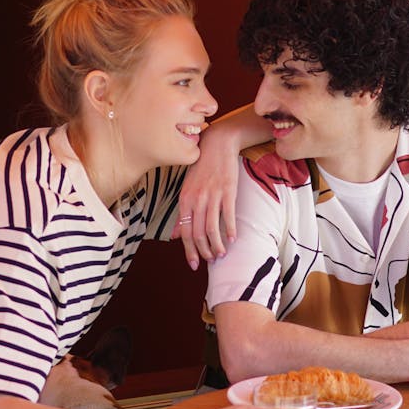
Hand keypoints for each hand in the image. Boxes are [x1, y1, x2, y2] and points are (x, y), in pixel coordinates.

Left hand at [173, 129, 239, 267]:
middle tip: (210, 261)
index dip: (189, 250)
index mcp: (185, 199)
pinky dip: (230, 230)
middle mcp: (196, 199)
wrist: (217, 144)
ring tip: (222, 254)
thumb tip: (175, 235)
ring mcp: (212, 195)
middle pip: (198, 233)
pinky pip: (228, 216)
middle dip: (204, 251)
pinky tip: (233, 239)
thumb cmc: (201, 167)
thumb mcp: (187, 189)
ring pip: (212, 228)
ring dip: (217, 245)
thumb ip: (183, 213)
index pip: (185, 231)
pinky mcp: (228, 191)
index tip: (194, 264)